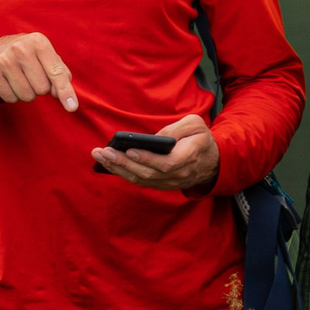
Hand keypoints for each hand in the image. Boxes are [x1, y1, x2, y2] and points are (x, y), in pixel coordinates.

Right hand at [0, 33, 77, 110]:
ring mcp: (4, 60)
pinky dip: (13, 96)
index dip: (65, 91)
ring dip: (27, 93)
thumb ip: (61, 75)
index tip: (72, 107)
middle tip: (32, 77)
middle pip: (42, 89)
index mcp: (38, 42)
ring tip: (20, 80)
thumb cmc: (29, 58)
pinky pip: (11, 98)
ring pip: (27, 96)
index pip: (56, 72)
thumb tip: (63, 97)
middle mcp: (20, 48)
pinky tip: (8, 83)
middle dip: (40, 88)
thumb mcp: (47, 58)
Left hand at [92, 115, 218, 192]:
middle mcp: (179, 174)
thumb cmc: (200, 138)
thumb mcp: (195, 124)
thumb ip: (176, 129)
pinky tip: (108, 163)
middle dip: (123, 163)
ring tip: (99, 156)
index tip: (129, 150)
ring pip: (140, 179)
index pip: (166, 163)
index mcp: (189, 156)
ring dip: (118, 168)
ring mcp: (169, 182)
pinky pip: (139, 181)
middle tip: (103, 152)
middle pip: (147, 173)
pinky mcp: (161, 184)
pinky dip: (123, 173)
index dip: (148, 159)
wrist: (210, 162)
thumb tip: (154, 138)